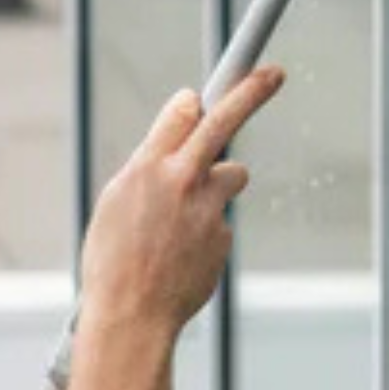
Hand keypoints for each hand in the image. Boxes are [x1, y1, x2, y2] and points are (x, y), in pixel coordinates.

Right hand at [79, 69, 282, 333]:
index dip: (194, 103)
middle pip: (224, 121)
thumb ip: (148, 166)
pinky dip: (205, 232)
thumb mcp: (115, 203)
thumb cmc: (113, 262)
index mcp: (147, 168)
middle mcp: (182, 180)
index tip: (209, 91)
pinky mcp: (223, 236)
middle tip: (275, 74)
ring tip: (179, 224)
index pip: (183, 112)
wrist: (131, 315)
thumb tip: (175, 138)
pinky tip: (181, 256)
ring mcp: (208, 208)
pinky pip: (220, 220)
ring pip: (231, 175)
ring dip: (215, 186)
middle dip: (252, 92)